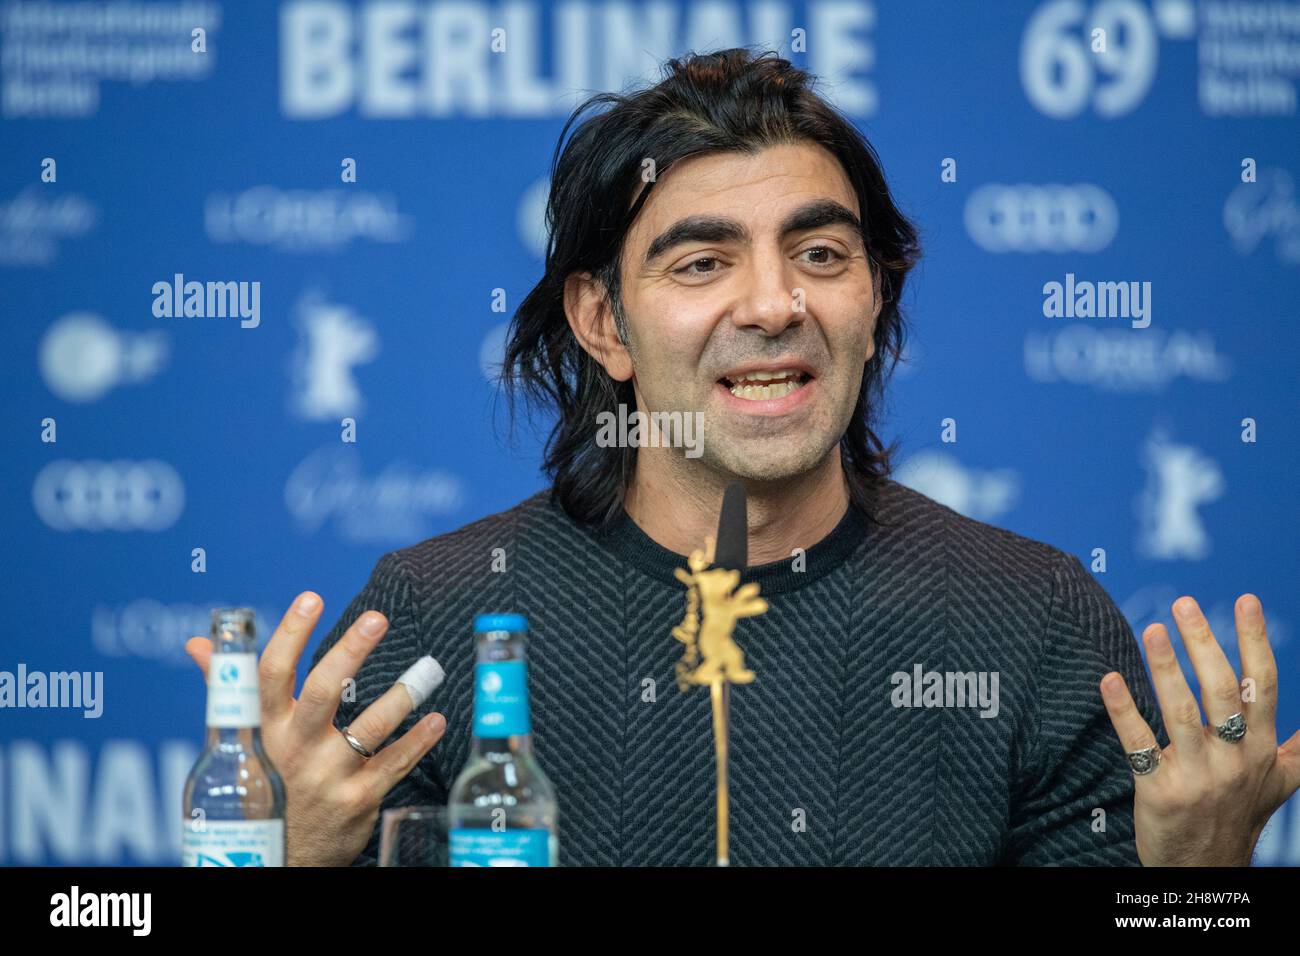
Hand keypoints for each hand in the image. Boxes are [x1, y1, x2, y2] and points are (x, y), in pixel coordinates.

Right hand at [186, 591, 446, 865]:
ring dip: (401, 698)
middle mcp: (294, 750)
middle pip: (322, 693)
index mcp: (264, 730)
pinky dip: (418, 742)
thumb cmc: (262, 785)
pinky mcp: (356, 801)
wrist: (277, 857)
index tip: (311, 598)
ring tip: (427, 669)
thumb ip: (226, 688)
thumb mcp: (239, 742)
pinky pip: (393, 765)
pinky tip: (437, 720)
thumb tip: (200, 644)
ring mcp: (327, 777)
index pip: (270, 674)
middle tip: (377, 618)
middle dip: (350, 653)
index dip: (289, 634)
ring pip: (367, 730)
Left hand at [1100, 593, 1299, 865]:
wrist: (1205, 871)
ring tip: (1152, 630)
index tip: (1245, 600)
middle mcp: (1235, 759)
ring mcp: (1198, 775)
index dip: (1254, 640)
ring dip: (1166, 669)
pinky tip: (1108, 680)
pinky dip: (1123, 712)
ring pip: (1182, 713)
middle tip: (1184, 603)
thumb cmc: (1238, 816)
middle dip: (1205, 644)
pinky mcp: (1160, 791)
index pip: (1262, 685)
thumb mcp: (1280, 782)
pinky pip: (1139, 746)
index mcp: (1262, 748)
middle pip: (1223, 690)